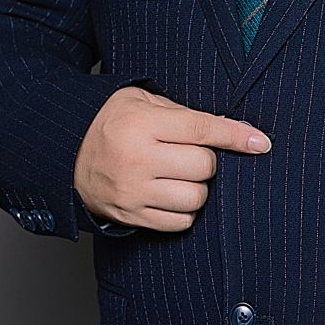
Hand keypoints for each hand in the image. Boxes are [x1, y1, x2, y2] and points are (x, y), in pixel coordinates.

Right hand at [75, 87, 270, 231]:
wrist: (63, 151)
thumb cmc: (111, 122)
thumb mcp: (141, 102)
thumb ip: (185, 115)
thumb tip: (240, 131)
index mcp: (140, 124)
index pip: (201, 130)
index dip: (235, 136)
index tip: (261, 143)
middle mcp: (136, 159)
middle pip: (204, 166)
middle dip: (206, 160)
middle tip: (189, 154)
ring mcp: (133, 191)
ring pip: (196, 197)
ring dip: (197, 188)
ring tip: (179, 176)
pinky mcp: (130, 216)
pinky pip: (180, 222)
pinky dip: (185, 211)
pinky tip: (172, 196)